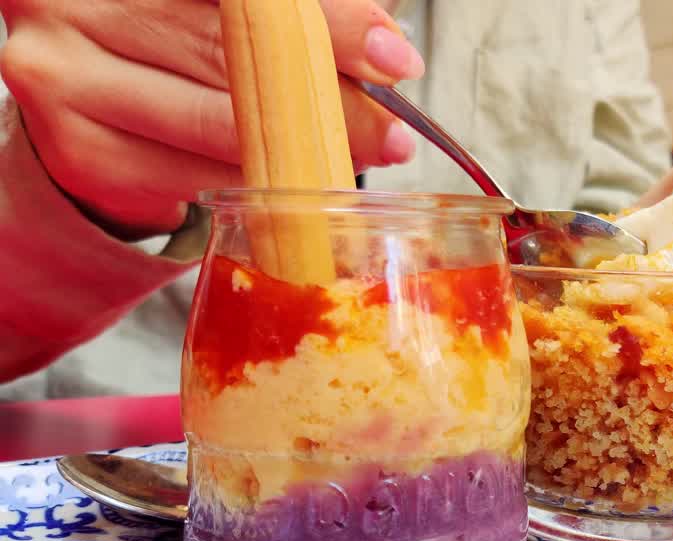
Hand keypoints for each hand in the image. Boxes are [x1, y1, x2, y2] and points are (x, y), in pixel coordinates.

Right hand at [0, 0, 422, 237]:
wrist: (94, 88)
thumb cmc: (178, 33)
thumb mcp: (232, 8)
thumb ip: (297, 12)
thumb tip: (386, 49)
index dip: (324, 21)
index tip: (393, 58)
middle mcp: (71, 5)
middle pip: (233, 54)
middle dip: (331, 95)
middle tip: (397, 128)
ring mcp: (64, 79)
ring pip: (217, 124)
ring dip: (306, 149)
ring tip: (369, 155)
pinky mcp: (81, 154)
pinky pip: (194, 175)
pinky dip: (256, 180)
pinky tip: (294, 179)